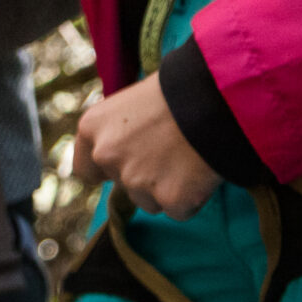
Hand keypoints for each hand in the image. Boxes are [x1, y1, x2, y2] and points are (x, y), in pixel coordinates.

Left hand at [73, 73, 221, 220]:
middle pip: (122, 185)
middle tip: (170, 153)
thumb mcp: (134, 102)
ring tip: (188, 158)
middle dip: (144, 176)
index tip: (125, 165)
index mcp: (92, 127)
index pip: (86, 169)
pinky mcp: (169, 200)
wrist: (215, 98)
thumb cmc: (177, 91)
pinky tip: (201, 172)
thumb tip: (124, 150)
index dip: (107, 170)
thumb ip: (120, 131)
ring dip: (167, 188)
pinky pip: (179, 210)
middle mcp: (106, 155)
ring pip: (150, 201)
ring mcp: (136, 181)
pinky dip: (191, 197)